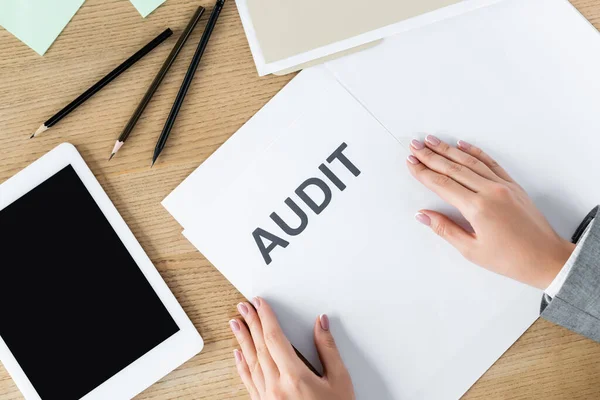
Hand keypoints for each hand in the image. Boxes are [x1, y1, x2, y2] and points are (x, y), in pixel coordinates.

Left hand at [229, 297, 354, 399]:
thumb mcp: (339, 380)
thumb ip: (328, 349)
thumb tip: (321, 324)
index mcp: (295, 378)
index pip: (274, 338)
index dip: (266, 317)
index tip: (260, 303)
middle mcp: (277, 388)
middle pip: (260, 347)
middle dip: (251, 323)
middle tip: (243, 306)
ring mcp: (268, 399)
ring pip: (251, 363)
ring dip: (242, 341)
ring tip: (235, 323)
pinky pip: (249, 382)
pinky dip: (242, 366)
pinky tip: (237, 354)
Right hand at [406, 136, 574, 288]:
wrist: (546, 258)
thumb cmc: (511, 259)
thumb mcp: (471, 250)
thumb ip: (445, 229)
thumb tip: (423, 215)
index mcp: (478, 208)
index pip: (442, 184)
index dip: (423, 172)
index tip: (411, 163)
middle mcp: (490, 191)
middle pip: (453, 168)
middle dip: (431, 156)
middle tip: (415, 146)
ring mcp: (503, 186)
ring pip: (470, 162)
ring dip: (448, 150)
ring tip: (432, 141)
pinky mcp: (512, 186)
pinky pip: (490, 163)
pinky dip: (475, 152)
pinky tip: (462, 145)